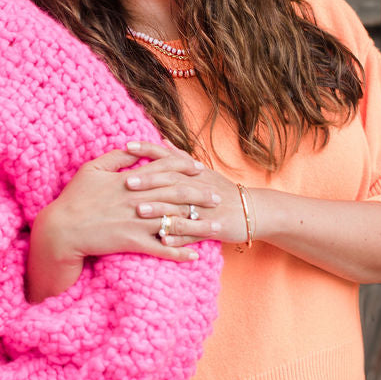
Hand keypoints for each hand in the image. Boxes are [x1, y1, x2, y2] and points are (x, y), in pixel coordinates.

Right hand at [35, 146, 223, 260]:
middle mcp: (136, 199)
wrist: (60, 231)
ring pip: (173, 221)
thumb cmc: (73, 199)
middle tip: (217, 197)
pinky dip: (178, 252)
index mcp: (128, 180)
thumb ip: (115, 158)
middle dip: (199, 195)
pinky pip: (160, 249)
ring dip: (197, 224)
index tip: (199, 169)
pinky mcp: (132, 243)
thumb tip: (133, 147)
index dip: (183, 168)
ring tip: (216, 226)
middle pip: (175, 194)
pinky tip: (194, 256)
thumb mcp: (91, 170)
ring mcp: (136, 222)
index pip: (162, 169)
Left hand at [123, 141, 246, 245]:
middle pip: (172, 182)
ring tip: (139, 211)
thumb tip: (162, 140)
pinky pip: (193, 234)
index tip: (127, 145)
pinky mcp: (213, 228)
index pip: (167, 158)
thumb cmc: (222, 190)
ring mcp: (205, 209)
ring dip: (160, 209)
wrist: (253, 210)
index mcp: (193, 173)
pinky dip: (179, 237)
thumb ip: (179, 157)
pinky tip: (162, 239)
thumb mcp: (203, 171)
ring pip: (180, 207)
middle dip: (150, 181)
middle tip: (127, 182)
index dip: (148, 150)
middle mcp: (198, 188)